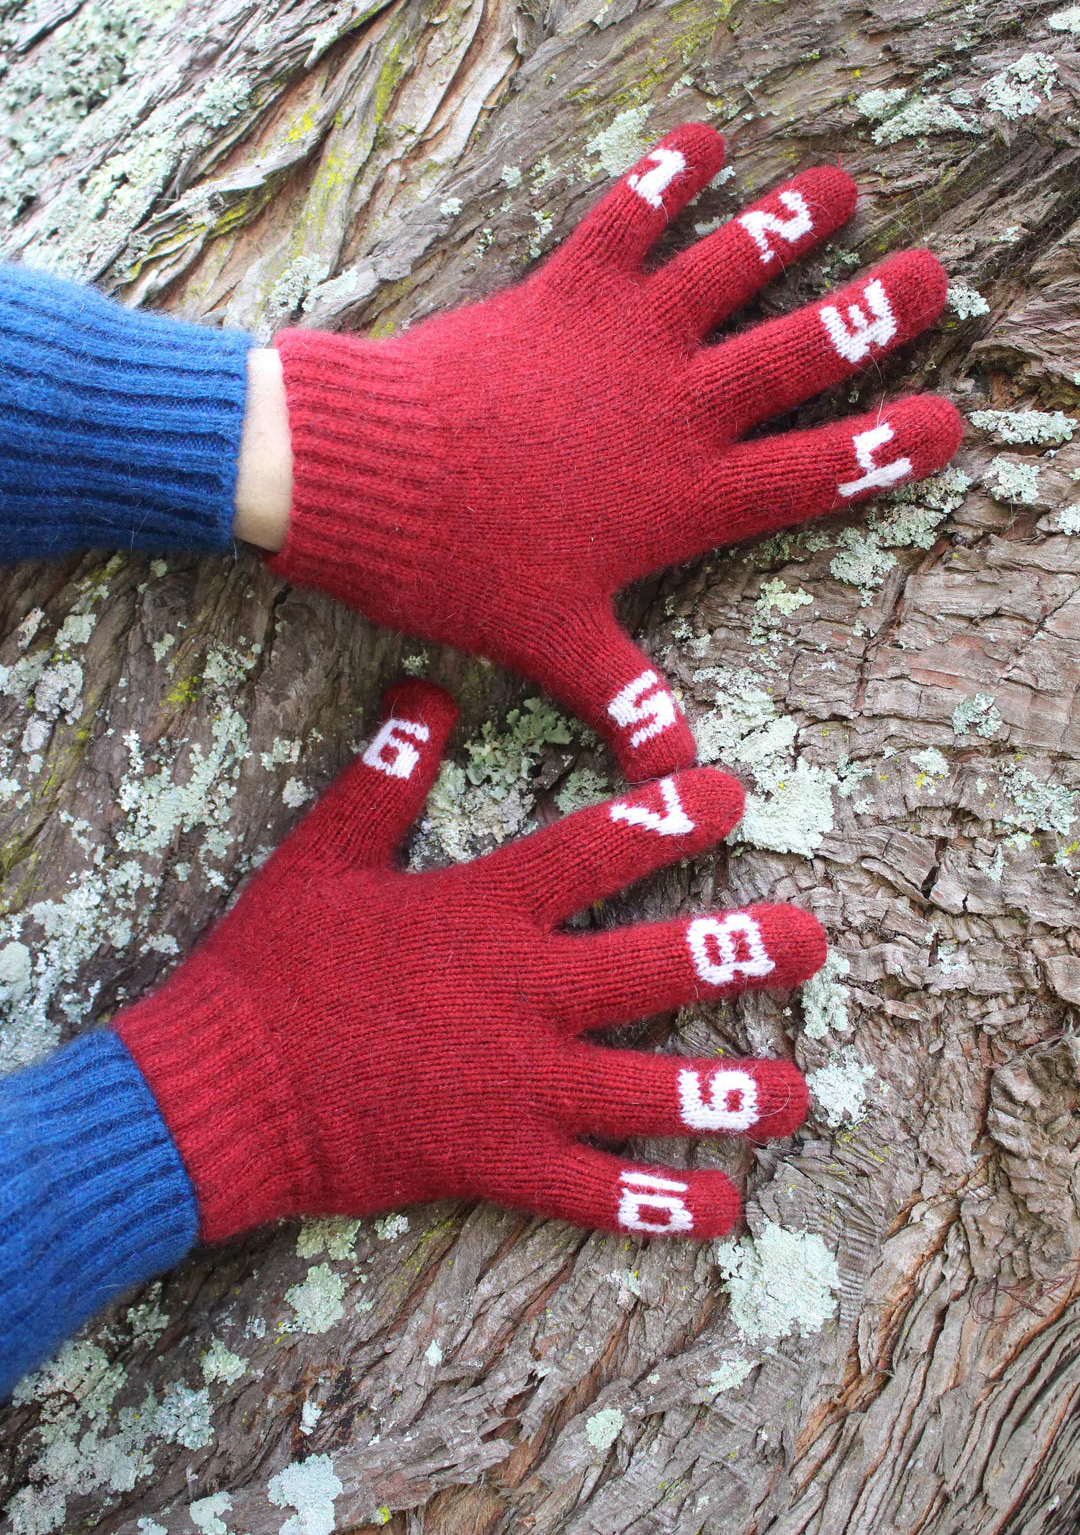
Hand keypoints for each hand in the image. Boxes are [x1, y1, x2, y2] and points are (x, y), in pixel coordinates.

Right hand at [113, 681, 825, 1241]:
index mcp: (485, 910)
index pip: (599, 848)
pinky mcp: (499, 1163)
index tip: (734, 794)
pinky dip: (665, 1205)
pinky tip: (723, 1206)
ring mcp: (519, 1086)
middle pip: (661, 968)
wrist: (216, 1091)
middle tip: (814, 940)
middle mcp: (523, 994)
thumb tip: (427, 691)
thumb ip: (385, 774)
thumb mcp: (322, 852)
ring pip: (655, 1091)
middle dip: (747, 951)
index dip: (673, 814)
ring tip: (797, 1094)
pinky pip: (601, 1194)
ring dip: (735, 1092)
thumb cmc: (270, 966)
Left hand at [269, 124, 961, 779]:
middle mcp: (676, 408)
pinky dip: (667, 175)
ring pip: (732, 266)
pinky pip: (629, 217)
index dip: (883, 450)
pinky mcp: (567, 289)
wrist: (367, 482)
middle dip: (874, 312)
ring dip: (791, 222)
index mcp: (685, 495)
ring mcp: (626, 340)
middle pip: (800, 352)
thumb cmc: (460, 568)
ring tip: (841, 187)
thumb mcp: (552, 643)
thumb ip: (627, 701)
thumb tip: (680, 786)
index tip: (941, 422)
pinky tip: (706, 137)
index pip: (813, 472)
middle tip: (928, 277)